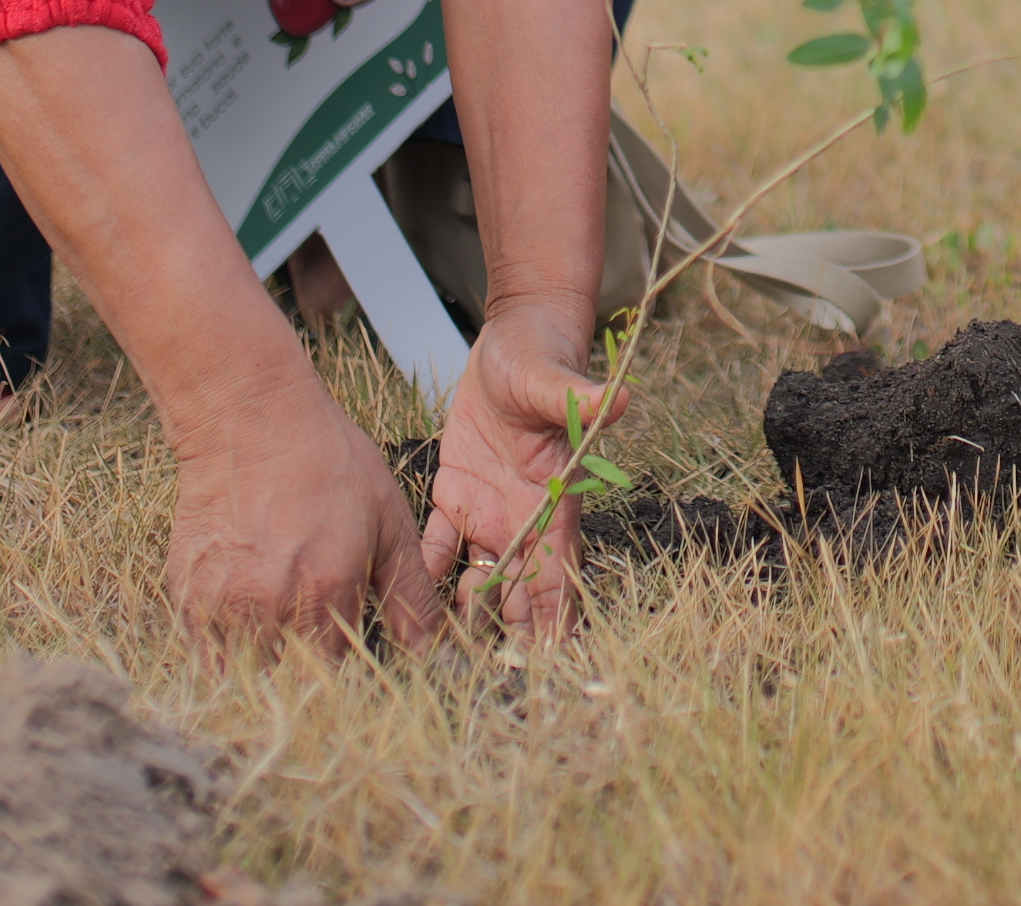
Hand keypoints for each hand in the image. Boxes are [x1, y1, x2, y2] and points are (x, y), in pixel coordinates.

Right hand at [165, 370, 438, 657]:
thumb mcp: (388, 522)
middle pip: (291, 685)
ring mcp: (221, 606)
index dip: (350, 678)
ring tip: (284, 635)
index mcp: (325, 593)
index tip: (352, 661)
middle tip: (319, 650)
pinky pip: (207, 657)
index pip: (340, 679)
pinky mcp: (187, 598)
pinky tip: (249, 622)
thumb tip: (432, 655)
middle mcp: (269, 609)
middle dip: (309, 681)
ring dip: (269, 670)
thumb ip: (410, 597)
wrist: (248, 419)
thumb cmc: (327, 463)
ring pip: (247, 677)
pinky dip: (229, 654)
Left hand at [417, 305, 620, 642]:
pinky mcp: (455, 493)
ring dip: (463, 616)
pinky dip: (423, 573)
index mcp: (553, 504)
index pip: (558, 581)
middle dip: (507, 639)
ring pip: (478, 581)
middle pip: (520, 596)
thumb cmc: (541, 355)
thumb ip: (578, 398)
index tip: (542, 673)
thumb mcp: (553, 379)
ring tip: (436, 658)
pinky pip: (437, 546)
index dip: (553, 627)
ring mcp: (488, 511)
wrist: (516, 335)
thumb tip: (620, 400)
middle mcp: (524, 518)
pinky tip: (400, 600)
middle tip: (478, 686)